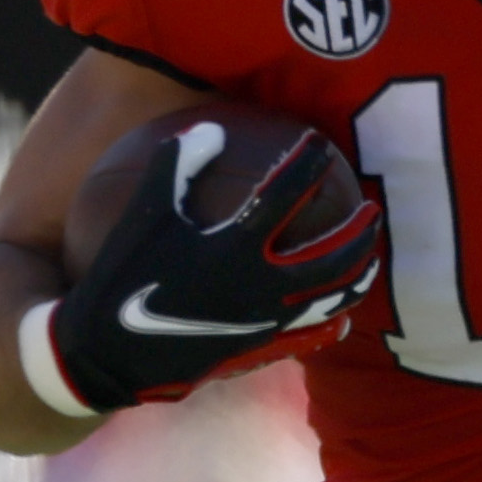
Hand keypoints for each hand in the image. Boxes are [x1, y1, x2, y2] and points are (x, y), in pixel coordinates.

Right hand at [44, 121, 385, 414]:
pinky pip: (308, 339)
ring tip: (370, 260)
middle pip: (333, 254)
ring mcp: (266, 322)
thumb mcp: (143, 214)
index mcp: (234, 245)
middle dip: (360, 231)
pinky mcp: (259, 351)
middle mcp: (261, 284)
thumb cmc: (121, 275)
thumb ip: (176, 166)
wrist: (108, 352)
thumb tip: (210, 129)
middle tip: (373, 211)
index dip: (306, 165)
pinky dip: (330, 325)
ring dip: (358, 276)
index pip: (285, 195)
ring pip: (332, 298)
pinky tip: (341, 318)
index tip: (320, 146)